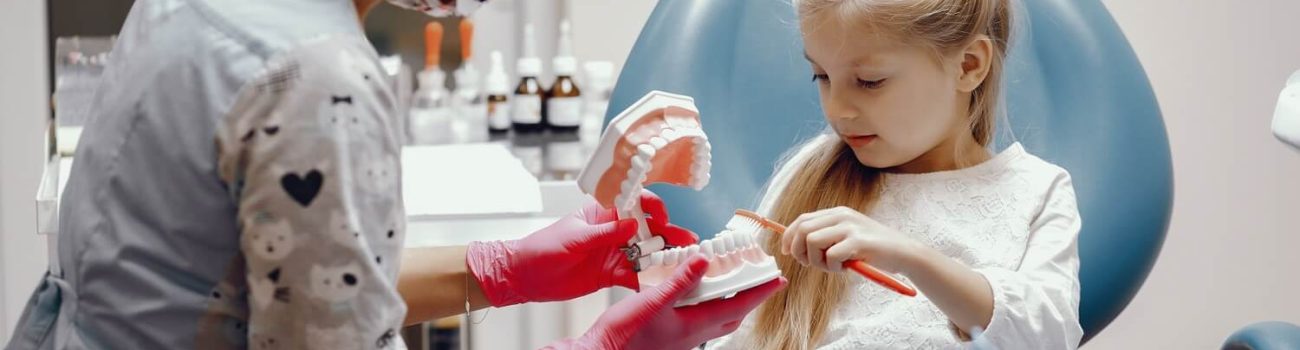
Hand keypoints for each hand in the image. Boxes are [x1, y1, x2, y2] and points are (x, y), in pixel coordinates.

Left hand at [467, 190, 697, 306]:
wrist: (524, 276)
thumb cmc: (541, 248)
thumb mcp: (574, 238)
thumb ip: (605, 233)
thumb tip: (632, 224)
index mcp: (601, 212)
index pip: (633, 202)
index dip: (651, 207)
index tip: (662, 216)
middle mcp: (612, 231)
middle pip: (646, 229)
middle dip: (668, 234)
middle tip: (688, 241)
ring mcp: (613, 252)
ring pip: (646, 252)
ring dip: (664, 256)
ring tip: (684, 261)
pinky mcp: (611, 274)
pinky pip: (635, 274)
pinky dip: (649, 278)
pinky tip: (664, 281)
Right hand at [543, 255, 786, 349]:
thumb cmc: (623, 335)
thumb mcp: (652, 301)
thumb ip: (680, 281)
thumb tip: (704, 261)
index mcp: (693, 326)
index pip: (737, 306)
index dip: (759, 292)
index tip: (778, 280)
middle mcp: (692, 336)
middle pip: (732, 316)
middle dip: (750, 298)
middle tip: (762, 281)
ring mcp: (681, 339)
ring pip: (716, 320)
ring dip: (729, 302)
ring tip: (734, 283)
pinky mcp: (670, 339)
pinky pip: (698, 321)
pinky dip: (706, 305)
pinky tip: (695, 294)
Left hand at [781, 206, 920, 273]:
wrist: (905, 253)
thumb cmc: (874, 250)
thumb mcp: (847, 237)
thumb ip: (826, 237)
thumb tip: (795, 247)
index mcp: (837, 213)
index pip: (802, 220)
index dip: (789, 237)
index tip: (787, 253)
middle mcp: (842, 216)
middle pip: (802, 230)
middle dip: (799, 251)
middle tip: (811, 264)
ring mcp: (850, 227)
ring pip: (812, 241)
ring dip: (817, 261)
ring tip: (833, 266)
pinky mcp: (858, 241)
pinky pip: (830, 255)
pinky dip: (833, 267)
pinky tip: (846, 267)